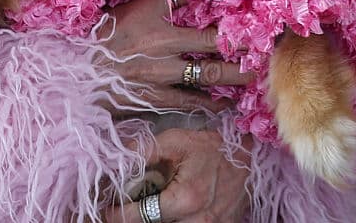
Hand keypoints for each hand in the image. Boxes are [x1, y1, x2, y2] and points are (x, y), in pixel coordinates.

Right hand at [97, 0, 251, 113]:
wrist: (81, 73)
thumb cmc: (107, 36)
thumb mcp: (135, 8)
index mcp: (158, 22)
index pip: (199, 12)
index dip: (226, 12)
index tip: (248, 12)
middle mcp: (165, 49)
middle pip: (214, 46)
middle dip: (242, 46)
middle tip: (265, 45)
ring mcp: (163, 76)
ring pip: (209, 74)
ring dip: (234, 74)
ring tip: (254, 73)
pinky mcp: (157, 98)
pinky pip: (191, 101)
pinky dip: (210, 101)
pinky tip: (224, 102)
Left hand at [103, 128, 251, 222]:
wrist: (248, 156)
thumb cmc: (210, 147)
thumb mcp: (175, 141)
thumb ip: (143, 151)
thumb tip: (114, 160)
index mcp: (187, 198)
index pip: (142, 216)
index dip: (118, 215)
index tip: (107, 211)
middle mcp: (200, 221)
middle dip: (135, 220)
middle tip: (123, 210)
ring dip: (155, 221)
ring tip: (144, 210)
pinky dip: (173, 222)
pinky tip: (166, 213)